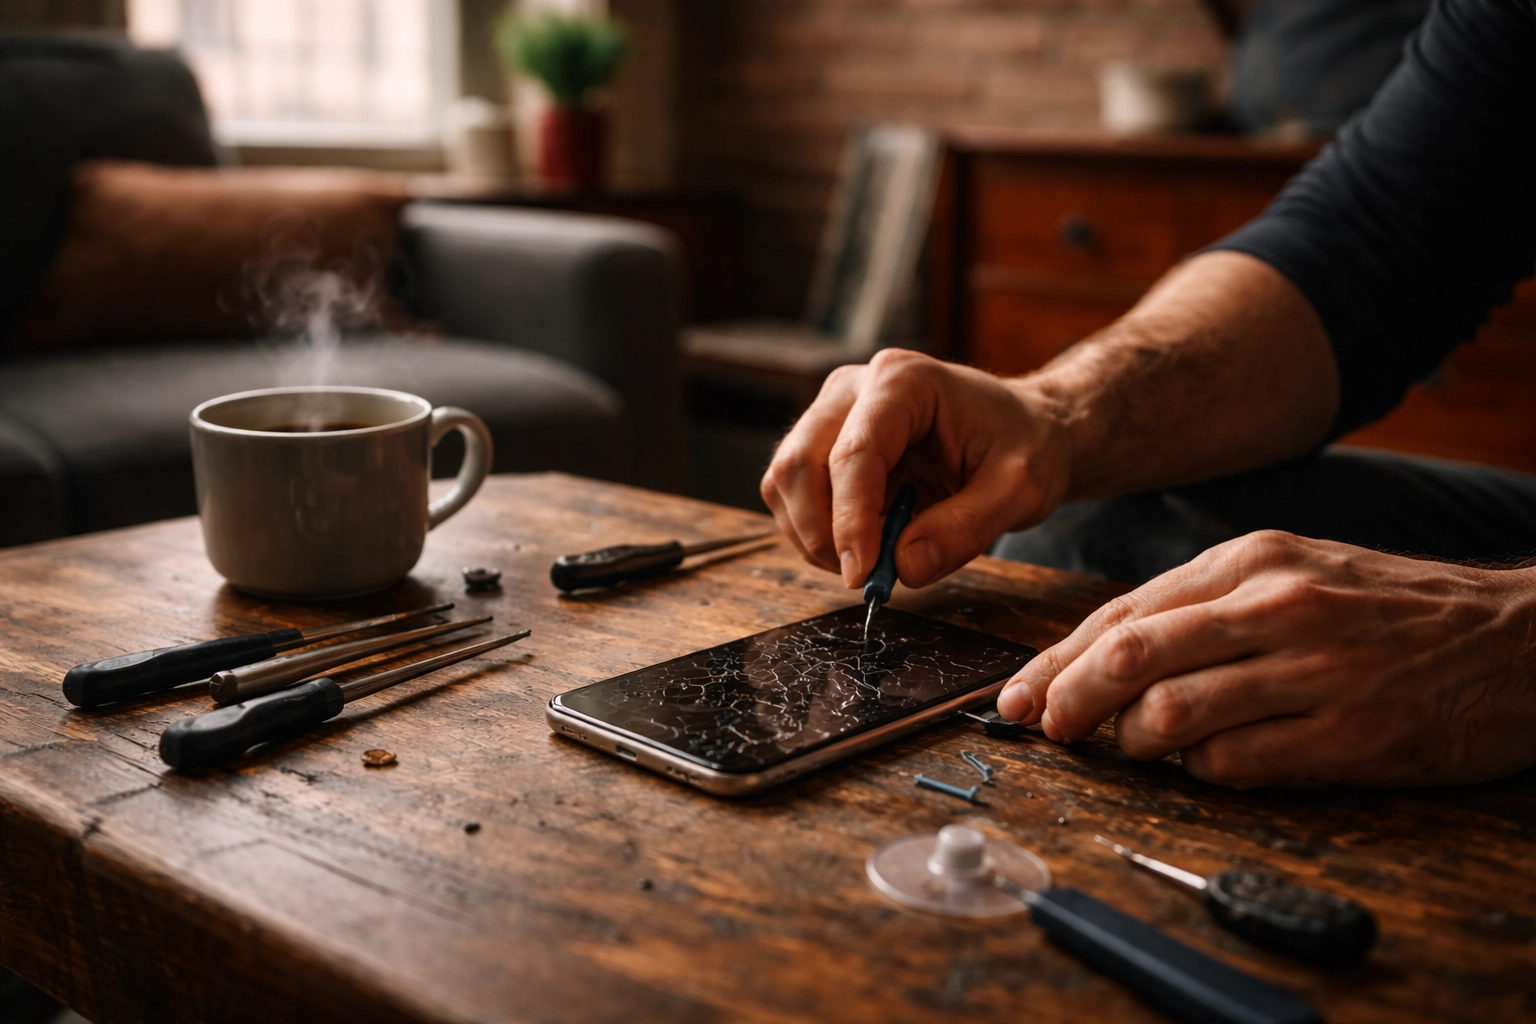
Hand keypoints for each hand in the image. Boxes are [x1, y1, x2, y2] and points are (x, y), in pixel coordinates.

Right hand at [760, 349, 1071, 589]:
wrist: (1023, 430)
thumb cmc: (1025, 446)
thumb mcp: (1021, 489)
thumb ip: (966, 527)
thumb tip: (904, 567)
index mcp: (904, 381)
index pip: (853, 453)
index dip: (851, 520)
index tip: (862, 575)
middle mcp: (855, 388)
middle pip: (800, 463)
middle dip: (824, 533)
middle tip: (867, 579)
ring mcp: (832, 412)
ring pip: (785, 481)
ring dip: (815, 536)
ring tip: (873, 560)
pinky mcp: (823, 442)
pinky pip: (792, 494)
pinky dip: (816, 532)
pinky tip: (864, 544)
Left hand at [996, 530, 1535, 787]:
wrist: (1518, 639)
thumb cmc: (1389, 609)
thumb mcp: (1294, 574)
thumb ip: (1205, 610)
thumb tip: (1106, 657)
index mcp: (1253, 560)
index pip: (1123, 610)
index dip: (1056, 658)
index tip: (1016, 694)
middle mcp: (1277, 604)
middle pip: (1131, 653)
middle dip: (1067, 698)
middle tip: (1044, 728)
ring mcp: (1314, 668)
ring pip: (1174, 711)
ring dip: (1133, 742)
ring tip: (1133, 749)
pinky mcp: (1349, 733)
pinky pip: (1239, 763)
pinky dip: (1202, 772)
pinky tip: (1206, 766)